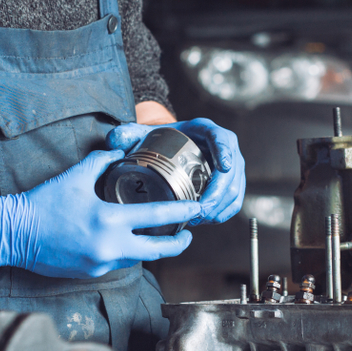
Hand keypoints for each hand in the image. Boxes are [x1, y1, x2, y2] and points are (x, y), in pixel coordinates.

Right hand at [0, 150, 199, 278]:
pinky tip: (122, 242)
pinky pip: (116, 262)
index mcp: (109, 220)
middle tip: (188, 235)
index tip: (196, 209)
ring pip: (137, 257)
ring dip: (148, 248)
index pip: (157, 217)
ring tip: (158, 236)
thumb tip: (118, 150)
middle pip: (157, 250)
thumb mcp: (75, 176)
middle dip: (177, 244)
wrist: (13, 233)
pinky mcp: (90, 272)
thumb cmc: (42, 204)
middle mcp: (109, 246)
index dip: (181, 212)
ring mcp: (100, 263)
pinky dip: (123, 252)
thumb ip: (101, 161)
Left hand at [106, 119, 245, 224]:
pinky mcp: (230, 183)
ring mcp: (230, 166)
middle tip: (201, 210)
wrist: (169, 147)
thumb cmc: (159, 140)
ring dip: (221, 206)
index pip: (222, 138)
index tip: (223, 167)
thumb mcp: (144, 134)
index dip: (225, 152)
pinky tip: (208, 220)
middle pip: (232, 170)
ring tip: (199, 219)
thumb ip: (128, 134)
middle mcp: (223, 147)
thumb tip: (116, 140)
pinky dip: (223, 212)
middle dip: (219, 193)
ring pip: (235, 188)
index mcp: (205, 130)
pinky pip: (234, 200)